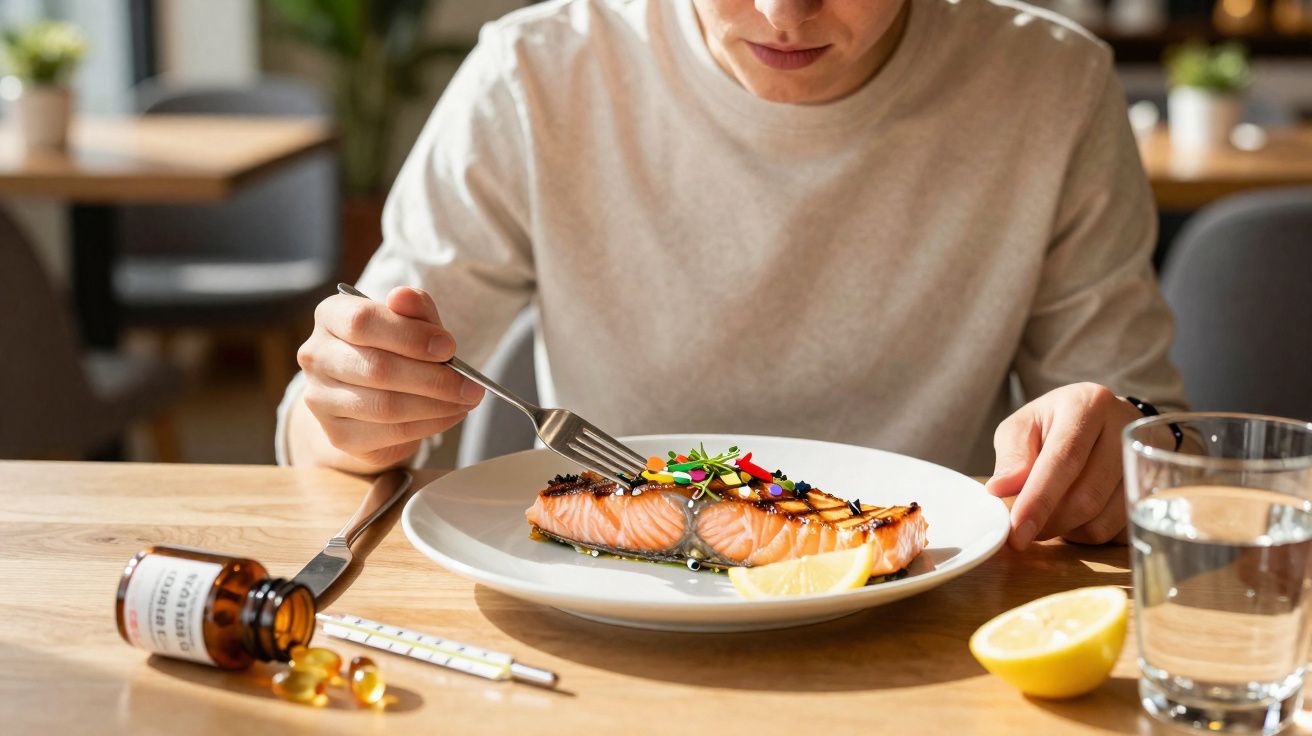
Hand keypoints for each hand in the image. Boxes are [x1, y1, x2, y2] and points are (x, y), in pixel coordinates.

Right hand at [295, 286, 484, 470]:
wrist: (370, 397)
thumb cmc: (393, 350)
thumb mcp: (409, 323)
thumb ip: (414, 309)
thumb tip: (405, 297)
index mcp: (331, 317)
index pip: (363, 321)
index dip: (410, 336)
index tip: (449, 347)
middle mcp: (316, 356)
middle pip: (377, 368)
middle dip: (434, 378)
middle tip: (471, 385)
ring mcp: (321, 398)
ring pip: (385, 406)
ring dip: (436, 405)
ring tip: (465, 401)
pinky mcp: (337, 434)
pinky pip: (390, 432)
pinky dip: (429, 425)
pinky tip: (450, 415)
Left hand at [985, 383, 1152, 550]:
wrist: (1106, 422)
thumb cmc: (1057, 424)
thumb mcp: (1025, 426)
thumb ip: (1012, 455)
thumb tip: (1000, 490)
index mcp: (1089, 404)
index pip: (1064, 459)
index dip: (1038, 499)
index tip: (1017, 531)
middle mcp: (1126, 429)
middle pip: (1087, 495)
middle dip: (1049, 523)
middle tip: (1024, 532)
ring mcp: (1148, 463)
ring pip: (1104, 520)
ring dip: (1068, 531)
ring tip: (1050, 514)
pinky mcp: (1156, 492)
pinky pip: (1118, 532)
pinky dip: (1088, 534)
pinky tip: (1076, 516)